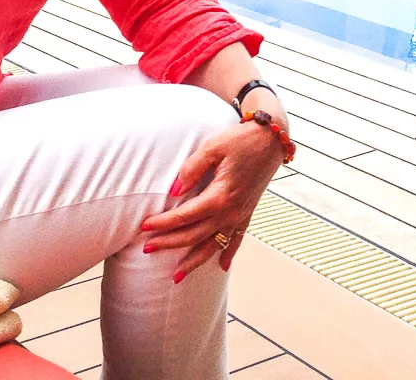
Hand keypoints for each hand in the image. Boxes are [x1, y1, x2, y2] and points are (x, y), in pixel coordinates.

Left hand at [140, 116, 286, 280]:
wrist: (271, 140)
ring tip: (176, 276)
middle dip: (169, 244)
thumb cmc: (240, 140)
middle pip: (194, 236)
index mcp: (219, 197)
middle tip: (147, 249)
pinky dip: (229, 254)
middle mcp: (230, 212)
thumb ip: (191, 169)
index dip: (163, 223)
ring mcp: (240, 216)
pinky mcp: (248, 214)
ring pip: (213, 246)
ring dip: (193, 262)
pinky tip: (222, 267)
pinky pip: (237, 240)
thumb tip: (173, 191)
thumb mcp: (212, 147)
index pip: (184, 216)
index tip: (144, 226)